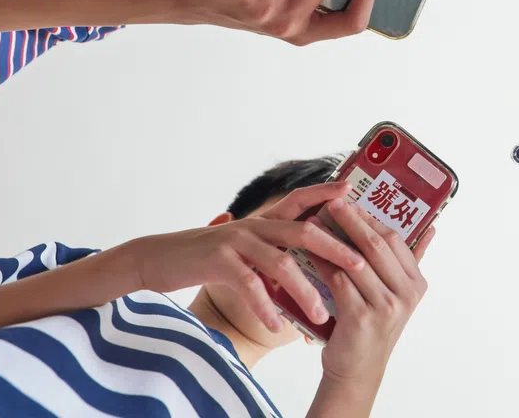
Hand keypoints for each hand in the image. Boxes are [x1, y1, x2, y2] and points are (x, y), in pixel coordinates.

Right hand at [128, 183, 365, 333]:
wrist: (158, 258)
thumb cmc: (207, 258)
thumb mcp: (243, 250)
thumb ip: (270, 253)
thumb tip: (301, 277)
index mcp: (264, 221)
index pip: (300, 200)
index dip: (325, 193)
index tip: (352, 191)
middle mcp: (254, 225)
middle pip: (303, 231)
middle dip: (334, 248)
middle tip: (360, 266)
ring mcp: (237, 241)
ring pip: (281, 262)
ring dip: (304, 291)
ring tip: (321, 315)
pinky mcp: (219, 260)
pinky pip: (250, 285)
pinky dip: (266, 307)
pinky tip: (278, 326)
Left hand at [314, 200, 433, 385]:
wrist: (358, 370)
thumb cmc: (372, 326)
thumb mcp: (397, 295)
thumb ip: (410, 261)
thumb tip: (431, 227)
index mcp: (416, 283)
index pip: (395, 239)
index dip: (371, 218)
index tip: (351, 201)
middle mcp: (406, 294)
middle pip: (377, 246)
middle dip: (352, 220)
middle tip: (332, 203)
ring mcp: (386, 306)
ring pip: (355, 261)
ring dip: (332, 238)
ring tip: (314, 223)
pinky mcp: (361, 318)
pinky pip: (338, 281)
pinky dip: (321, 262)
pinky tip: (308, 251)